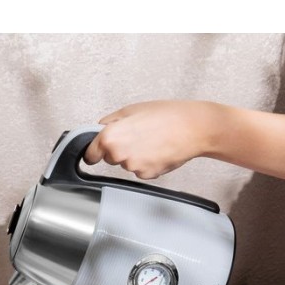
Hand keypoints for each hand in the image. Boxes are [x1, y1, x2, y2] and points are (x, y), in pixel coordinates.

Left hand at [84, 100, 221, 178]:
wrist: (193, 128)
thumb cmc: (166, 116)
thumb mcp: (132, 109)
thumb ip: (110, 121)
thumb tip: (99, 128)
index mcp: (110, 137)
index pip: (90, 154)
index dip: (94, 151)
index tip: (97, 151)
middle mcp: (119, 155)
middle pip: (110, 158)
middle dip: (118, 149)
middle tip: (136, 135)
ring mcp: (133, 167)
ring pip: (127, 164)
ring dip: (134, 156)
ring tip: (151, 140)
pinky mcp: (148, 175)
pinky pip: (141, 170)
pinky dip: (147, 162)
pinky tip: (158, 150)